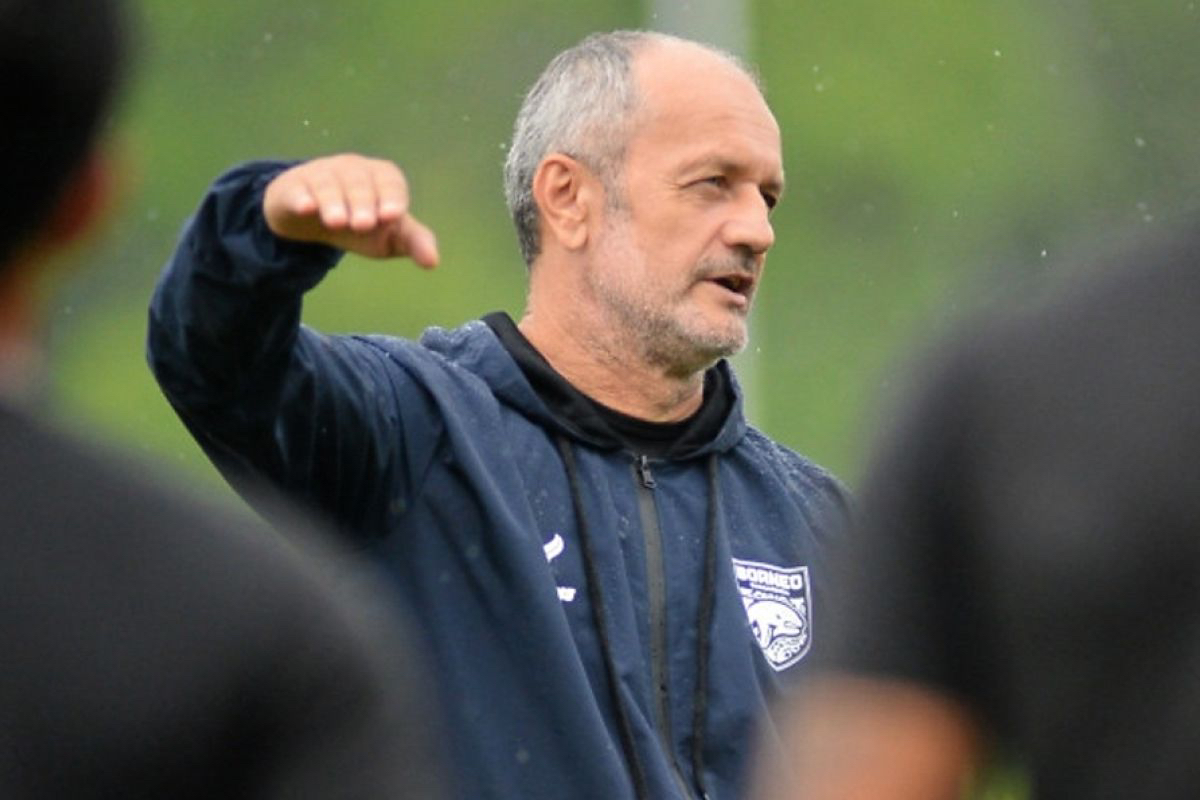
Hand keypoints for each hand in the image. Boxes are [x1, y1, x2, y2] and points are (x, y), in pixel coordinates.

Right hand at [262, 154, 438, 266]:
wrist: (312, 215)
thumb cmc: (360, 223)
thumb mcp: (389, 235)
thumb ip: (414, 242)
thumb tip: (433, 263)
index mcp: (381, 178)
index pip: (390, 182)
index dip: (391, 197)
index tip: (391, 216)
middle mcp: (352, 170)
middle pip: (359, 183)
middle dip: (363, 202)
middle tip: (364, 224)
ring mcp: (321, 174)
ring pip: (329, 185)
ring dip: (334, 202)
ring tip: (337, 222)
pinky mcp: (294, 187)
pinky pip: (298, 190)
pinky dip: (303, 198)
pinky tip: (306, 208)